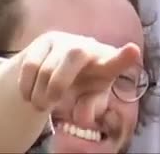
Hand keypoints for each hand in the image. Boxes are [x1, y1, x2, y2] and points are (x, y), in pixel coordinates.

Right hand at [14, 31, 141, 126]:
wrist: (58, 73)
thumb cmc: (82, 88)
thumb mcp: (89, 101)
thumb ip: (90, 109)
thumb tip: (84, 119)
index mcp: (106, 63)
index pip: (117, 59)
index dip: (124, 57)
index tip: (133, 51)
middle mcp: (88, 46)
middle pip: (76, 54)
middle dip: (59, 82)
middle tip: (49, 106)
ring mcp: (66, 40)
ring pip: (48, 65)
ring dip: (40, 93)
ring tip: (40, 106)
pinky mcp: (46, 41)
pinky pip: (31, 65)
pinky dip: (27, 86)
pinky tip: (28, 95)